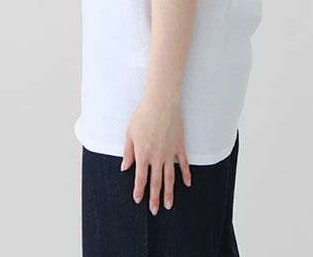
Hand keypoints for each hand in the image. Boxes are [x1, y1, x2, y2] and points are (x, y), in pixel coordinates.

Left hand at [120, 97, 192, 213]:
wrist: (161, 102)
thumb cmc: (143, 115)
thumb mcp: (130, 133)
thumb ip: (128, 152)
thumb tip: (125, 167)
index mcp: (143, 154)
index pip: (141, 178)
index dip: (139, 191)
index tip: (139, 200)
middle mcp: (157, 157)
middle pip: (156, 182)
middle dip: (155, 198)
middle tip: (155, 211)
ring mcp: (170, 152)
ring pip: (170, 177)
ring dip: (169, 192)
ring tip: (169, 205)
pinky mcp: (179, 146)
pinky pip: (184, 164)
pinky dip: (186, 175)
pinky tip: (187, 184)